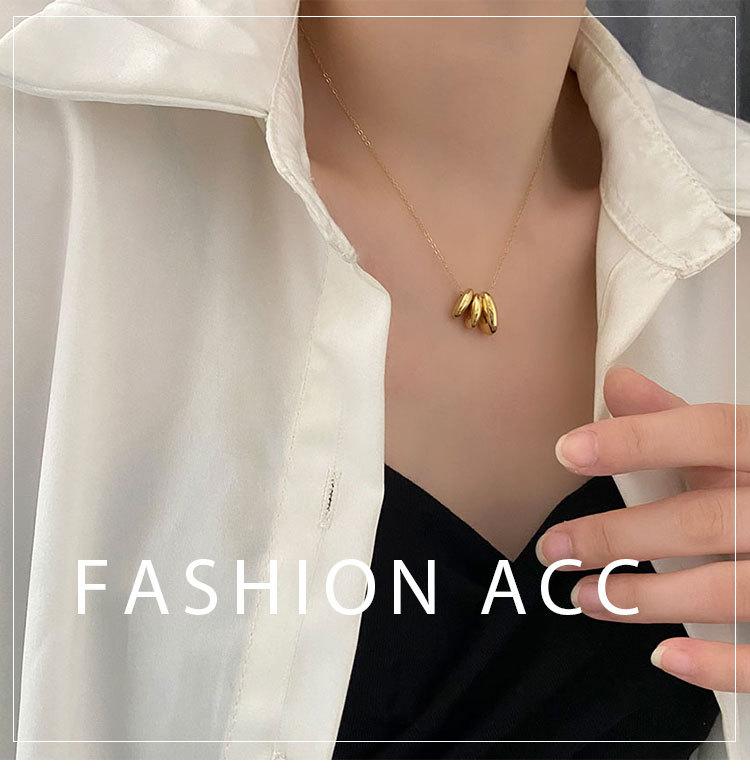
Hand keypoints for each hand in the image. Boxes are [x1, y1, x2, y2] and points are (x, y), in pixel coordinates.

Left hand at [536, 365, 748, 691]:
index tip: (568, 451)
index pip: (710, 434)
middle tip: (554, 548)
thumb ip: (678, 417)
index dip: (637, 441)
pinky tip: (664, 657)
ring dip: (645, 599)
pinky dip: (719, 662)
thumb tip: (617, 384)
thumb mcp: (742, 439)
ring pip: (726, 589)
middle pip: (703, 521)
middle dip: (617, 536)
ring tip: (586, 598)